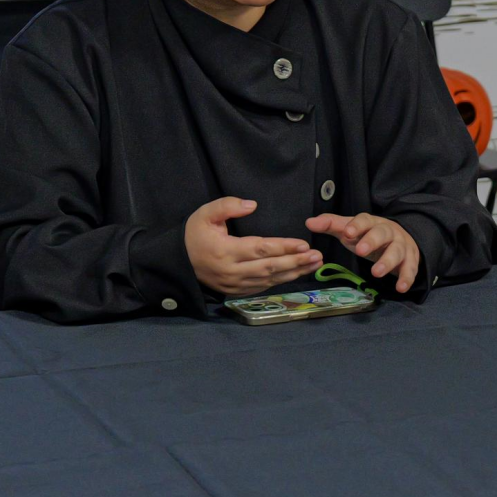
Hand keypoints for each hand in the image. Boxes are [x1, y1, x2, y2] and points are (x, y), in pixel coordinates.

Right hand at [185, 197, 320, 295]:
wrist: (179, 263)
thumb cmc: (194, 235)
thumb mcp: (205, 214)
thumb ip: (227, 206)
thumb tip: (252, 205)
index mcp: (226, 251)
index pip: (261, 249)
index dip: (283, 247)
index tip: (303, 244)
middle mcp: (233, 271)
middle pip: (270, 267)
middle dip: (296, 262)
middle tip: (317, 256)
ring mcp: (235, 284)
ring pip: (270, 279)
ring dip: (294, 272)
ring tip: (314, 264)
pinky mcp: (237, 291)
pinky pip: (263, 287)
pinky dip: (281, 280)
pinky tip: (296, 273)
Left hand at [306, 212, 420, 292]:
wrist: (401, 237)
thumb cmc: (368, 235)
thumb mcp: (350, 229)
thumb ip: (330, 225)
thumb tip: (308, 222)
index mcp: (371, 223)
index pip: (364, 220)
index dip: (356, 226)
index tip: (346, 233)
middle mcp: (388, 231)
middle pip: (382, 233)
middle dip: (372, 241)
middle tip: (360, 251)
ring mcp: (401, 245)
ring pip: (397, 251)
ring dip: (388, 261)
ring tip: (376, 273)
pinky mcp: (410, 260)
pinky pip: (411, 268)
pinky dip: (407, 278)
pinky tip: (401, 288)